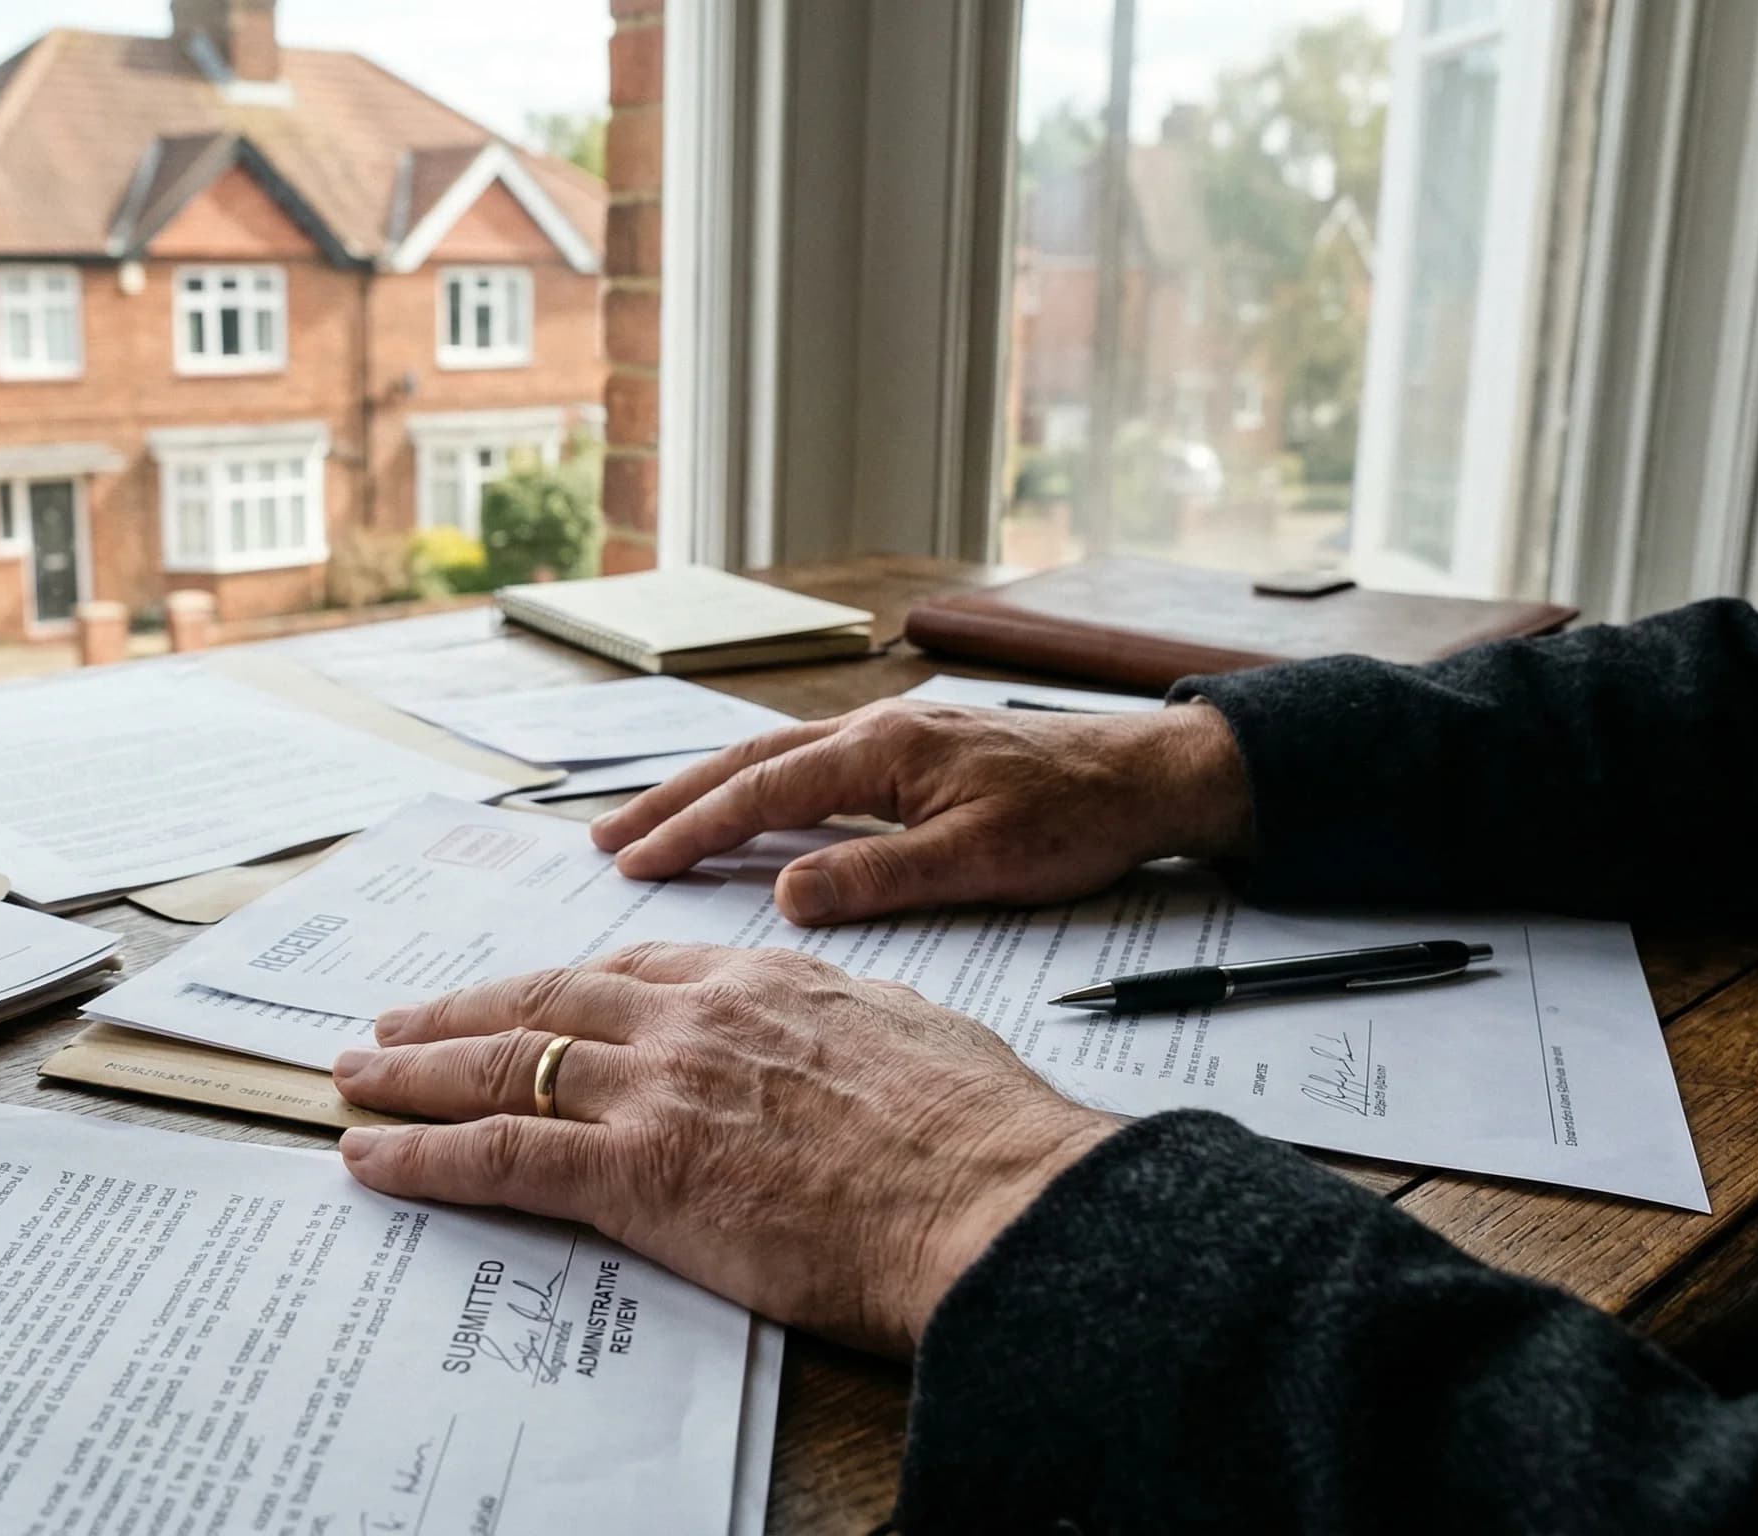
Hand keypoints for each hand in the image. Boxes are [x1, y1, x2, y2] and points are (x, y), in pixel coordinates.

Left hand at [332, 942, 1117, 1357]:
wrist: (992, 1195)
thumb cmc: (978, 1131)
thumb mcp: (911, 1027)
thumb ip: (850, 1012)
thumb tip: (840, 1019)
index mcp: (758, 981)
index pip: (626, 972)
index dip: (555, 989)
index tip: (517, 998)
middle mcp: (691, 1020)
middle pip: (542, 1004)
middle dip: (457, 1015)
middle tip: (393, 1026)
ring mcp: (656, 1091)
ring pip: (503, 1066)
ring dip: (414, 1074)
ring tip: (357, 1077)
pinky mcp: (636, 1173)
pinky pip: (501, 1156)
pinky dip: (424, 1154)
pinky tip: (373, 1157)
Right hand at [590, 698, 1252, 925]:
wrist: (1152, 776)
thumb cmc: (1077, 821)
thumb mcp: (981, 864)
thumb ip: (879, 878)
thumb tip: (786, 897)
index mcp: (883, 751)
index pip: (762, 793)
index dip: (691, 830)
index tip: (633, 864)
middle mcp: (875, 730)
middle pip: (749, 762)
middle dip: (672, 801)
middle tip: (606, 840)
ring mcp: (892, 735)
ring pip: (775, 758)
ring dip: (709, 790)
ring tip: (651, 825)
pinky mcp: (913, 750)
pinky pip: (810, 764)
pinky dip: (759, 787)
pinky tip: (746, 811)